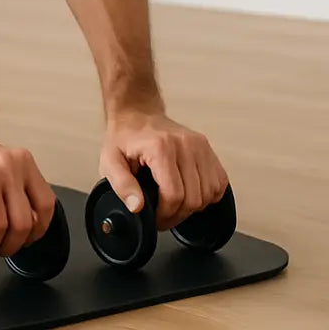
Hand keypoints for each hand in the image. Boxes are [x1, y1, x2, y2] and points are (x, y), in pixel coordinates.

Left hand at [101, 110, 229, 230]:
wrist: (136, 113)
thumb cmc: (124, 137)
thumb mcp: (110, 160)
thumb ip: (121, 185)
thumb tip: (137, 207)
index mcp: (160, 147)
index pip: (174, 195)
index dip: (165, 214)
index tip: (156, 217)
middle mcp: (184, 144)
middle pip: (194, 198)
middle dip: (178, 214)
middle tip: (164, 214)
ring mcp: (199, 145)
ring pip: (210, 193)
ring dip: (194, 206)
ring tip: (176, 203)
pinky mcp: (207, 147)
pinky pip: (219, 182)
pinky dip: (209, 194)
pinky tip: (191, 192)